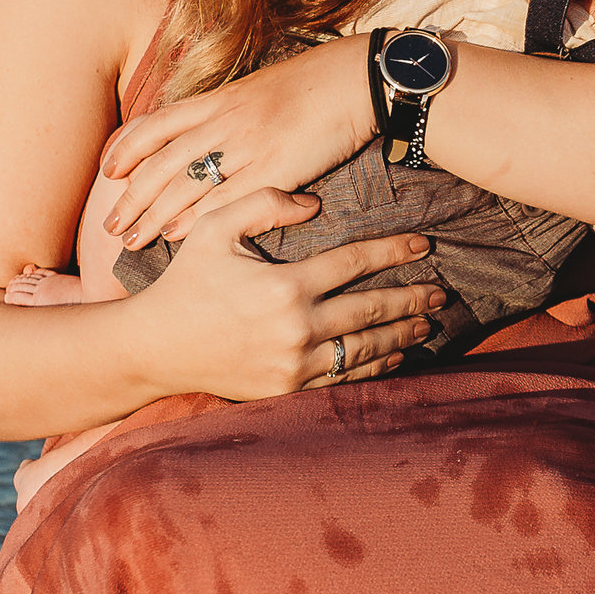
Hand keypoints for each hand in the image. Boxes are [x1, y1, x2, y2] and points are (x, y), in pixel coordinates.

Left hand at [99, 33, 376, 250]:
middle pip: (160, 163)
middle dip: (131, 198)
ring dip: (152, 217)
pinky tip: (175, 237)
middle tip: (111, 226)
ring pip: (183, 186)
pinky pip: (223, 200)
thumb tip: (205, 129)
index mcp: (217, 99)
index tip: (109, 171)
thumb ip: (227, 110)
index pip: (155, 124)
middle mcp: (222, 122)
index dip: (126, 148)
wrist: (355, 80)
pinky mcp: (273, 169)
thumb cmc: (313, 85)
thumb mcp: (257, 88)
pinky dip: (194, 220)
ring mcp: (245, 146)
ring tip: (131, 241)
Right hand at [126, 186, 444, 398]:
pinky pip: (343, 379)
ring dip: (401, 335)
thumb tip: (313, 203)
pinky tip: (393, 356)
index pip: (355, 263)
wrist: (154, 349)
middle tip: (440, 291)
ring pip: (364, 348)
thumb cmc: (185, 283)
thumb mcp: (213, 229)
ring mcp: (295, 365)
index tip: (423, 246)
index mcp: (284, 285)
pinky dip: (373, 367)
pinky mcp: (288, 390)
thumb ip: (262, 204)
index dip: (393, 252)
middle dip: (411, 298)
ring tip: (426, 323)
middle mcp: (296, 328)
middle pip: (372, 309)